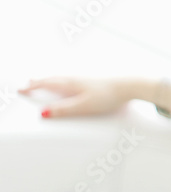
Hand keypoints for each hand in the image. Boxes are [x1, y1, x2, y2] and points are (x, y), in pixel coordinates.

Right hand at [17, 76, 131, 117]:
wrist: (129, 86)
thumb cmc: (108, 96)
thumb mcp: (83, 106)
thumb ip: (63, 110)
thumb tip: (43, 113)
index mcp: (70, 84)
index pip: (47, 84)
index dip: (33, 87)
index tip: (21, 89)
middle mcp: (75, 78)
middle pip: (52, 79)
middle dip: (39, 82)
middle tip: (27, 83)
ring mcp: (84, 79)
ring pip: (61, 78)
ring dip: (49, 79)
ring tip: (43, 81)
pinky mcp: (92, 81)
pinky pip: (70, 79)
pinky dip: (62, 80)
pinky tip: (68, 83)